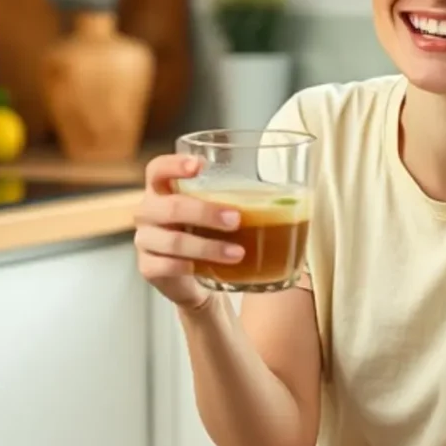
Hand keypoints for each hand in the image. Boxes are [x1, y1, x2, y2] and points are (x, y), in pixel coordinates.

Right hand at [134, 154, 244, 308]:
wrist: (199, 281)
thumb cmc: (211, 237)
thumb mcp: (221, 214)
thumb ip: (240, 199)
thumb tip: (299, 193)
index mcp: (164, 191)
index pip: (157, 169)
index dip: (174, 165)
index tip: (199, 164)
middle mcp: (150, 213)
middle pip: (169, 206)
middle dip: (205, 212)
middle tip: (236, 219)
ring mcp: (146, 241)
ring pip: (172, 240)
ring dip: (208, 246)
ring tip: (238, 253)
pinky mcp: (149, 268)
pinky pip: (167, 266)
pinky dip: (191, 267)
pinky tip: (210, 270)